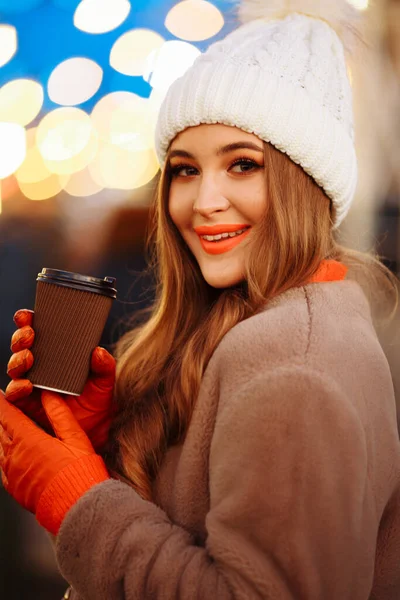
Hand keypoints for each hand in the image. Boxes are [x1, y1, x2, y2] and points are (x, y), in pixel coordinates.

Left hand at [0, 390, 108, 534]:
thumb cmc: (79, 472)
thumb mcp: (74, 437)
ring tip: (7, 429)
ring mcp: (12, 473)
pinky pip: (3, 467)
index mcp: (29, 440)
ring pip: (0, 448)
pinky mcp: (14, 488)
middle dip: (2, 418)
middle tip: (5, 409)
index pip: (8, 415)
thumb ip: (59, 414)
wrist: (76, 507)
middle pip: (0, 430)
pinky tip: (11, 454)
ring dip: (3, 436)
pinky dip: (5, 456)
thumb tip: (48, 395)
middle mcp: (15, 456)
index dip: (2, 402)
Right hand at [6, 309, 115, 451]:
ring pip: (15, 367)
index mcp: (57, 354)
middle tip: (29, 336)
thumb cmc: (98, 400)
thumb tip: (98, 351)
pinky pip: (14, 394)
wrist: (95, 430)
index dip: (28, 321)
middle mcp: (41, 366)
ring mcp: (31, 383)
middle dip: (21, 338)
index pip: (39, 332)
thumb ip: (105, 366)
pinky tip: (26, 385)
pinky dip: (16, 388)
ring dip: (17, 360)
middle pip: (22, 346)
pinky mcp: (26, 403)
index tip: (28, 316)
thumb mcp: (105, 381)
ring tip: (28, 359)